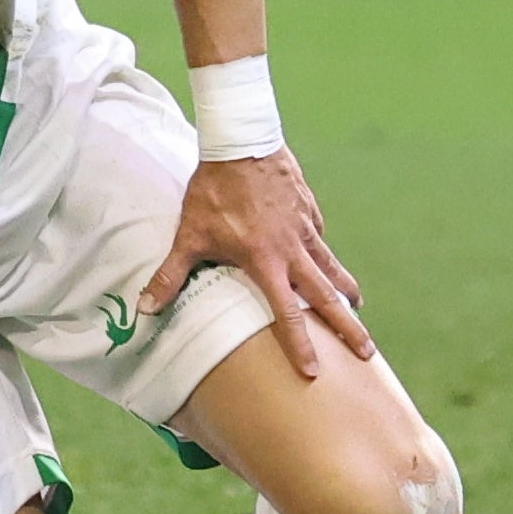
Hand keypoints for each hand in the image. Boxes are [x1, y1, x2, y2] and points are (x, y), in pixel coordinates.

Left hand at [141, 150, 372, 379]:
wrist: (241, 142)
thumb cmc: (213, 191)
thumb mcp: (190, 234)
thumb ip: (170, 275)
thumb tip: (145, 308)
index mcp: (266, 261)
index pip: (288, 313)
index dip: (300, 344)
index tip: (314, 371)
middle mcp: (294, 250)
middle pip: (327, 296)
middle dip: (348, 327)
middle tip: (367, 352)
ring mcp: (306, 229)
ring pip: (332, 267)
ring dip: (346, 290)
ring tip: (358, 308)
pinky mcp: (310, 210)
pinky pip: (321, 238)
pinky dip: (326, 252)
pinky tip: (325, 258)